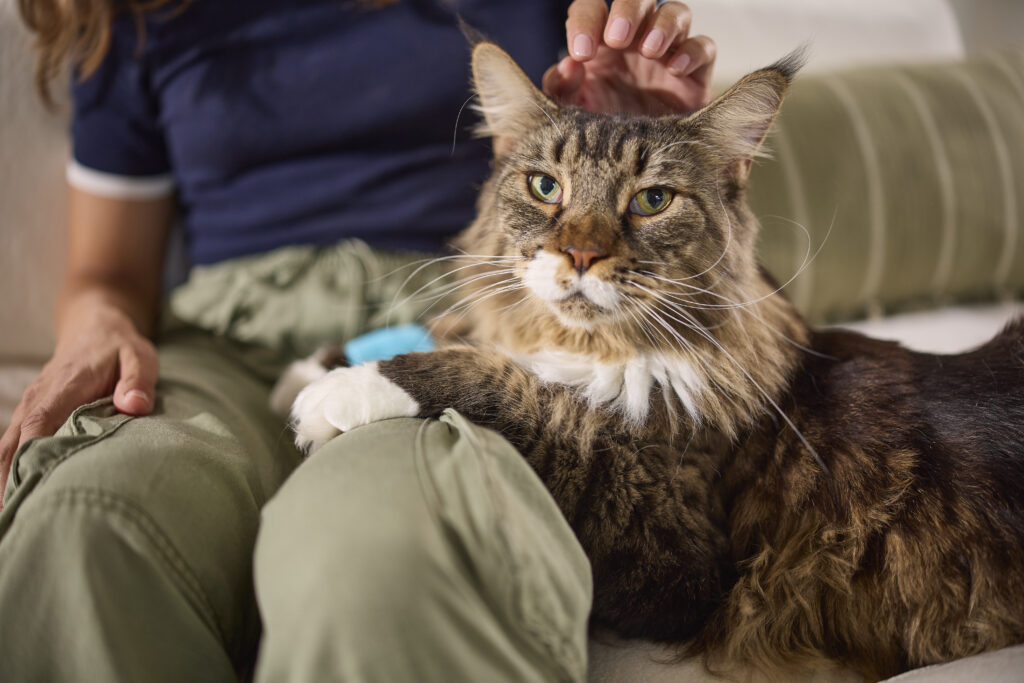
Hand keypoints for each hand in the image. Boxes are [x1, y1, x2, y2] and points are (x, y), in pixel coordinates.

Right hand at [0, 303, 157, 508]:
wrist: (96, 328)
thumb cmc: (121, 348)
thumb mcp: (139, 357)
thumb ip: (137, 382)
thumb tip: (134, 407)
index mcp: (61, 390)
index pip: (36, 428)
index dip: (29, 460)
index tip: (27, 493)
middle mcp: (36, 401)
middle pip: (10, 448)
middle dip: (7, 484)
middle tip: (15, 522)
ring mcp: (28, 409)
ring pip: (4, 450)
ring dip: (3, 482)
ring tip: (11, 520)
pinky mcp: (30, 416)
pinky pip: (10, 447)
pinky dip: (7, 471)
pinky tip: (13, 499)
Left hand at [543, 0, 715, 115]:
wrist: (642, 161)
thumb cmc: (603, 130)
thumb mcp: (574, 112)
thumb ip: (562, 89)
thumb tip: (567, 65)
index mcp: (600, 41)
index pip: (591, 9)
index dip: (585, 21)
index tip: (583, 52)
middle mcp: (636, 38)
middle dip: (627, 11)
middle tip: (617, 38)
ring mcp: (668, 51)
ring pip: (676, 12)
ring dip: (663, 25)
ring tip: (650, 51)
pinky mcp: (696, 71)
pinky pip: (704, 47)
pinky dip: (692, 52)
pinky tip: (675, 70)